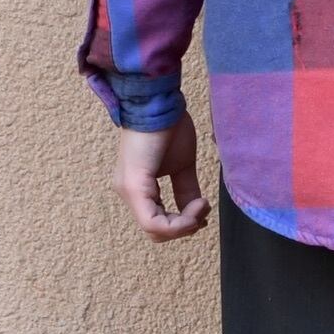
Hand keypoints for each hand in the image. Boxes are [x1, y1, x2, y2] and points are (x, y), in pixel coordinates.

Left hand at [110, 110, 210, 241]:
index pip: (157, 222)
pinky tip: (196, 207)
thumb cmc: (169, 126)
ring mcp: (129, 191)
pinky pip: (152, 221)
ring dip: (183, 225)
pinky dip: (178, 222)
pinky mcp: (134, 186)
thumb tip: (196, 209)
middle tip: (204, 209)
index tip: (205, 207)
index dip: (183, 224)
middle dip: (184, 227)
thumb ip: (186, 189)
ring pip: (153, 229)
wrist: (159, 102)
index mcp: (138, 188)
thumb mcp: (183, 165)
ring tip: (202, 205)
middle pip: (155, 231)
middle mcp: (128, 193)